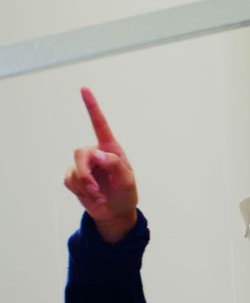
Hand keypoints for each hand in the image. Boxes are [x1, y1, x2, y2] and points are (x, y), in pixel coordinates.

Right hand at [63, 87, 137, 242]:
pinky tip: (92, 196)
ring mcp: (84, 165)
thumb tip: (97, 154)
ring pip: (74, 169)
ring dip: (86, 185)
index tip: (84, 89)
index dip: (92, 107)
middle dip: (86, 172)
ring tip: (98, 194)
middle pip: (81, 153)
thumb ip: (115, 165)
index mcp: (112, 150)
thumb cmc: (125, 194)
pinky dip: (81, 191)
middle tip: (96, 188)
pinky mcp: (75, 177)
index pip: (100, 124)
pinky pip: (69, 180)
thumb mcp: (127, 181)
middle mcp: (96, 154)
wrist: (115, 213)